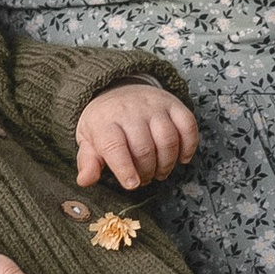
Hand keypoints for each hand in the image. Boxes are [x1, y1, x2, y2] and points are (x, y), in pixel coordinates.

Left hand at [75, 82, 197, 190]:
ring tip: (160, 172)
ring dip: (167, 163)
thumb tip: (85, 180)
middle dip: (146, 172)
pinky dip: (189, 146)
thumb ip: (88, 161)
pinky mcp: (173, 104)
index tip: (132, 184)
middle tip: (143, 179)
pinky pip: (188, 126)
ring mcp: (153, 106)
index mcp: (105, 121)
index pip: (115, 146)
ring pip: (168, 139)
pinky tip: (181, 158)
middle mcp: (130, 111)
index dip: (124, 168)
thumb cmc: (105, 122)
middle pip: (144, 148)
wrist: (118, 89)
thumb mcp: (88, 140)